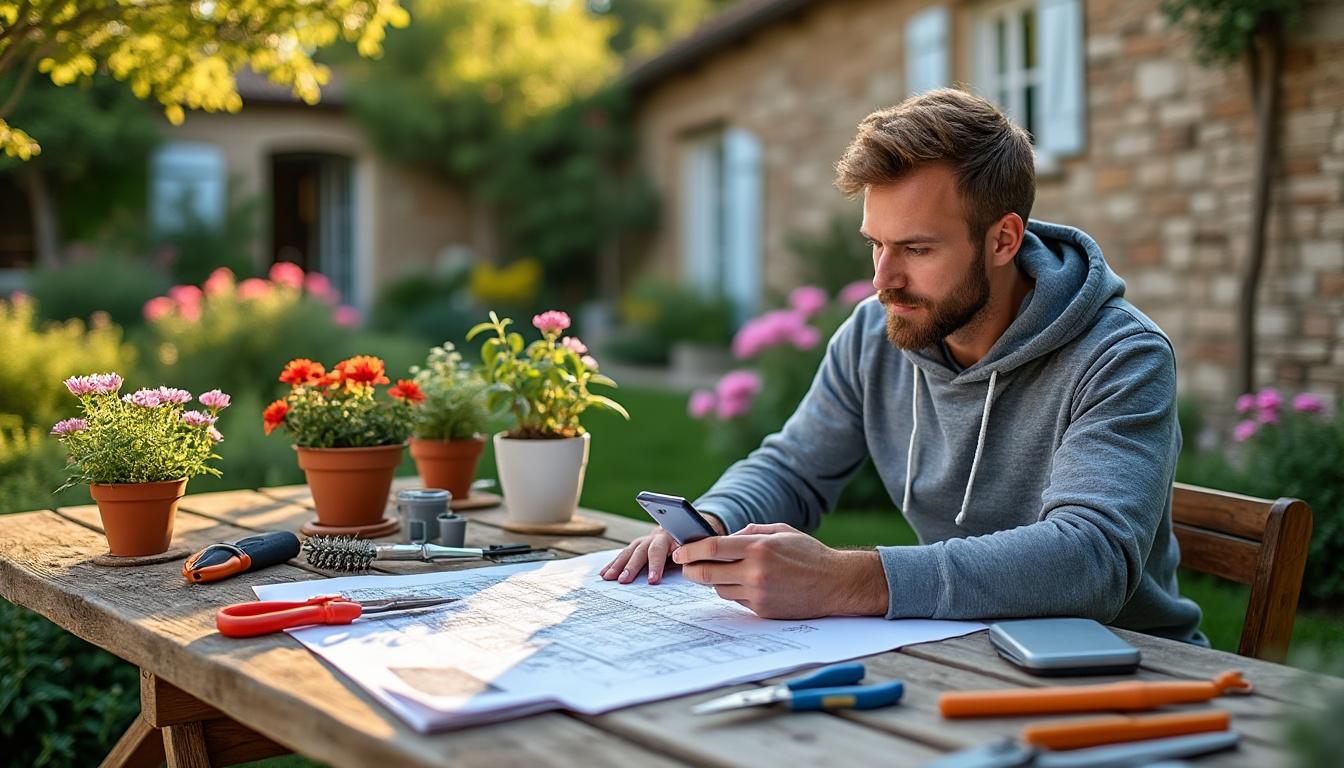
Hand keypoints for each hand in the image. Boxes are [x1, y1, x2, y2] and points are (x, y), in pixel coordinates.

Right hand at [601, 514, 726, 584]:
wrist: (690, 525)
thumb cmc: (698, 541)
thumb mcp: (701, 545)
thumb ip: (695, 554)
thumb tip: (695, 567)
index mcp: (672, 535)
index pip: (662, 550)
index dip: (657, 565)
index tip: (653, 581)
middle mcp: (656, 536)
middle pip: (642, 551)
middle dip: (633, 567)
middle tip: (624, 581)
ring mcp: (645, 540)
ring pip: (630, 551)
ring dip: (618, 565)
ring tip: (608, 578)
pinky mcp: (638, 545)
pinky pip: (624, 554)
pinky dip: (613, 563)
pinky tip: (603, 574)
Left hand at [672, 523, 888, 619]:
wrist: (836, 584)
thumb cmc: (808, 553)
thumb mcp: (780, 530)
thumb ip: (749, 532)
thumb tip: (723, 539)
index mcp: (758, 548)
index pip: (711, 549)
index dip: (690, 550)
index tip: (680, 551)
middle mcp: (755, 573)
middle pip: (706, 574)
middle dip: (690, 570)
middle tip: (686, 566)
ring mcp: (758, 595)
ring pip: (718, 590)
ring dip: (713, 581)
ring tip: (721, 571)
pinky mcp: (763, 611)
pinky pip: (736, 601)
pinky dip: (734, 591)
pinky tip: (743, 583)